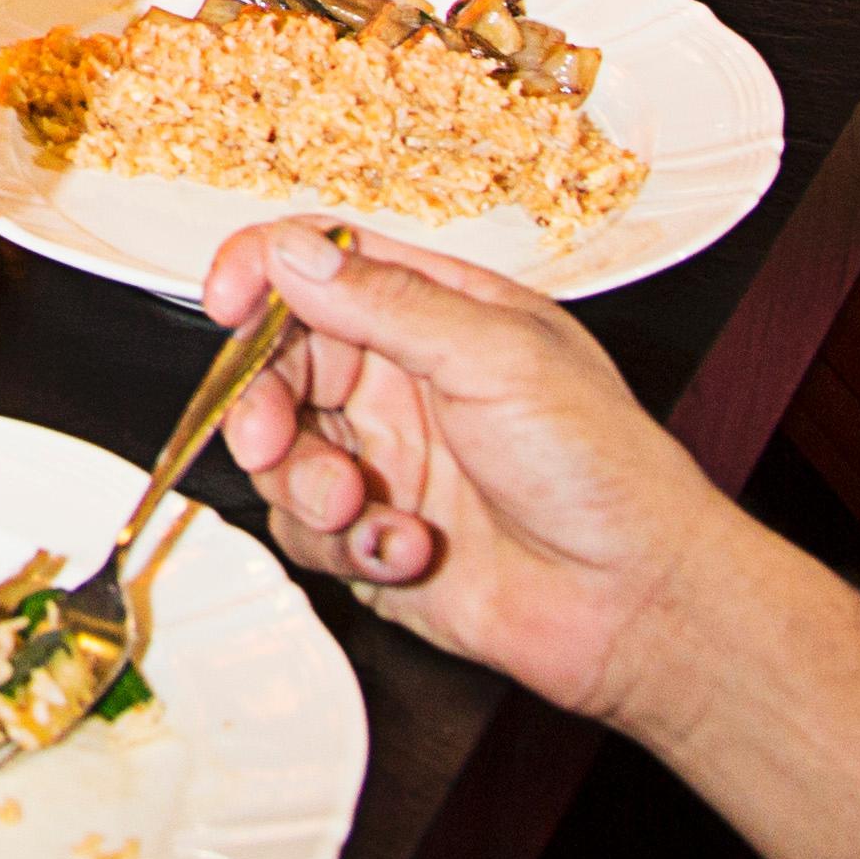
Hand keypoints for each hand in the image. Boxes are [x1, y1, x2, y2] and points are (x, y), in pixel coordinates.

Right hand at [203, 218, 738, 727]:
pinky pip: (305, 532)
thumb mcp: (497, 357)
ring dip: (303, 483)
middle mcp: (401, 382)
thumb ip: (386, 302)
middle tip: (269, 437)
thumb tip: (291, 254)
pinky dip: (345, 545)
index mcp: (436, 315)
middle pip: (278, 364)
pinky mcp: (370, 540)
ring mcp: (383, 461)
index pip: (322, 265)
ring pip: (279, 453)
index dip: (262, 271)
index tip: (224, 301)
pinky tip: (409, 550)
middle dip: (261, 403)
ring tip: (361, 508)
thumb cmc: (603, 469)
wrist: (635, 605)